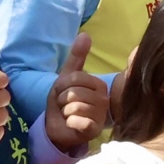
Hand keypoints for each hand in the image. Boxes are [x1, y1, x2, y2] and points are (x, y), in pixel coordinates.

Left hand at [45, 32, 107, 154]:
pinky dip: (70, 122)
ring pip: (75, 106)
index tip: (63, 93)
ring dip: (65, 112)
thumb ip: (77, 57)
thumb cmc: (64, 101)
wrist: (58, 126)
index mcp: (99, 84)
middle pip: (74, 93)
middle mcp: (104, 99)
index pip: (76, 78)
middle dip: (62, 100)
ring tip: (68, 115)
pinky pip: (78, 120)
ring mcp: (101, 115)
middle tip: (65, 106)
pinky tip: (72, 124)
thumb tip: (85, 34)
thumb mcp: (66, 77)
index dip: (62, 86)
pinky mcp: (95, 130)